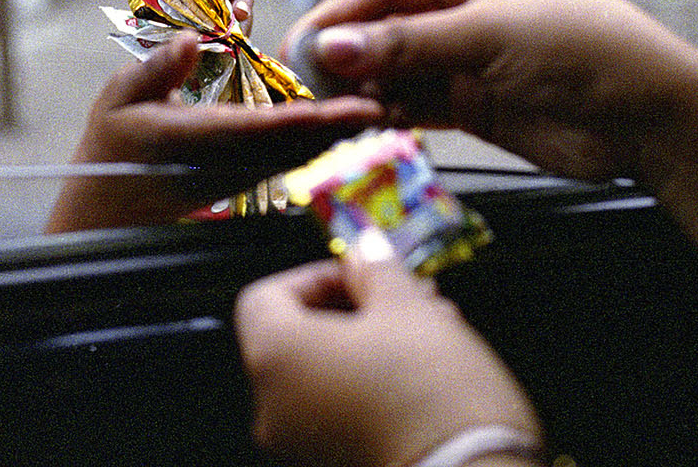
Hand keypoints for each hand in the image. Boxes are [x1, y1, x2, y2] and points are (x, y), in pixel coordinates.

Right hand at [45, 32, 382, 232]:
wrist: (104, 216)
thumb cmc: (106, 153)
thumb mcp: (117, 101)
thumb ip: (156, 70)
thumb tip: (193, 40)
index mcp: (201, 141)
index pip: (267, 129)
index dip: (315, 119)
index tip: (357, 109)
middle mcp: (231, 162)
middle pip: (305, 145)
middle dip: (352, 126)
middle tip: (401, 106)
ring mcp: (243, 174)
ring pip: (308, 153)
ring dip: (350, 134)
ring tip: (399, 111)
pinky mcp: (248, 176)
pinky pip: (298, 156)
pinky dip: (332, 140)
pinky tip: (362, 123)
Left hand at [235, 239, 540, 466]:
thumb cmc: (431, 398)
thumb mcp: (407, 308)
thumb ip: (376, 270)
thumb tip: (364, 251)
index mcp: (275, 357)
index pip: (266, 296)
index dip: (316, 275)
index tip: (361, 271)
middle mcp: (274, 406)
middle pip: (300, 335)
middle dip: (356, 308)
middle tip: (406, 295)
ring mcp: (302, 443)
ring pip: (327, 372)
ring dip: (372, 342)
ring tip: (430, 328)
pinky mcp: (336, 463)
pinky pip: (343, 408)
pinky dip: (374, 382)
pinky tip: (425, 369)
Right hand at [281, 0, 697, 182]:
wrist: (652, 120)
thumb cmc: (584, 51)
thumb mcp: (490, 36)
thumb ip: (407, 45)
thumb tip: (329, 48)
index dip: (340, 15)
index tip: (299, 46)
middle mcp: (464, 13)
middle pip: (384, 32)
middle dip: (346, 59)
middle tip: (306, 90)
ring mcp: (468, 63)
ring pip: (396, 74)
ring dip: (364, 93)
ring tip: (331, 116)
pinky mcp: (475, 109)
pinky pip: (417, 108)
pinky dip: (389, 117)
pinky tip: (364, 128)